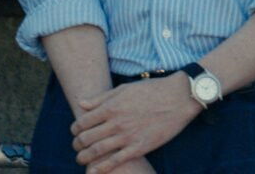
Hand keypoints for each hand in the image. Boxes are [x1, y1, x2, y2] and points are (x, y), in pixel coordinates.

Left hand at [70, 76, 200, 173]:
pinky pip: (115, 161)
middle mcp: (116, 123)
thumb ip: (101, 98)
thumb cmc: (152, 90)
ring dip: (83, 157)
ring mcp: (127, 136)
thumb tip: (81, 103)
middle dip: (77, 144)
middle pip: (85, 138)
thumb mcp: (125, 89)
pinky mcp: (139, 147)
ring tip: (81, 159)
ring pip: (96, 152)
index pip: (82, 122)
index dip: (75, 129)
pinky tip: (93, 171)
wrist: (180, 97)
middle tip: (77, 146)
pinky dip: (100, 168)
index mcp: (111, 107)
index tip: (76, 131)